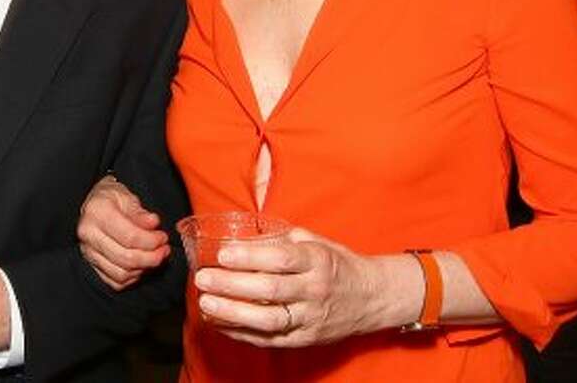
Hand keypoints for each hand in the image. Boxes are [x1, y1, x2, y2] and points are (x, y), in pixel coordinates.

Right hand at [77, 175, 169, 289]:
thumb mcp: (127, 195)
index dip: (152, 241)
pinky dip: (133, 277)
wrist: (94, 205)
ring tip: (155, 256)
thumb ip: (140, 212)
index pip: (130, 237)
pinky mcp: (92, 266)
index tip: (163, 237)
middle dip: (152, 257)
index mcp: (97, 212)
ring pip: (121, 273)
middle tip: (164, 249)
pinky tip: (142, 264)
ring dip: (144, 268)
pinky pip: (116, 281)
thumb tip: (153, 224)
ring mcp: (88, 253)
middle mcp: (89, 235)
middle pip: (126, 258)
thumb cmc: (112, 198)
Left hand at [193, 227, 393, 347]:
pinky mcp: (306, 339)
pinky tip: (221, 323)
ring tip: (206, 304)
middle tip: (204, 278)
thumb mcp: (315, 242)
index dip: (249, 257)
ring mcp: (311, 318)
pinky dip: (242, 333)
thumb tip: (241, 236)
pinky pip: (270, 339)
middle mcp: (315, 290)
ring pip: (269, 320)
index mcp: (317, 260)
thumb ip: (281, 239)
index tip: (223, 254)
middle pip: (270, 291)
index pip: (280, 260)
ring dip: (233, 313)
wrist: (372, 297)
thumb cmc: (337, 264)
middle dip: (232, 285)